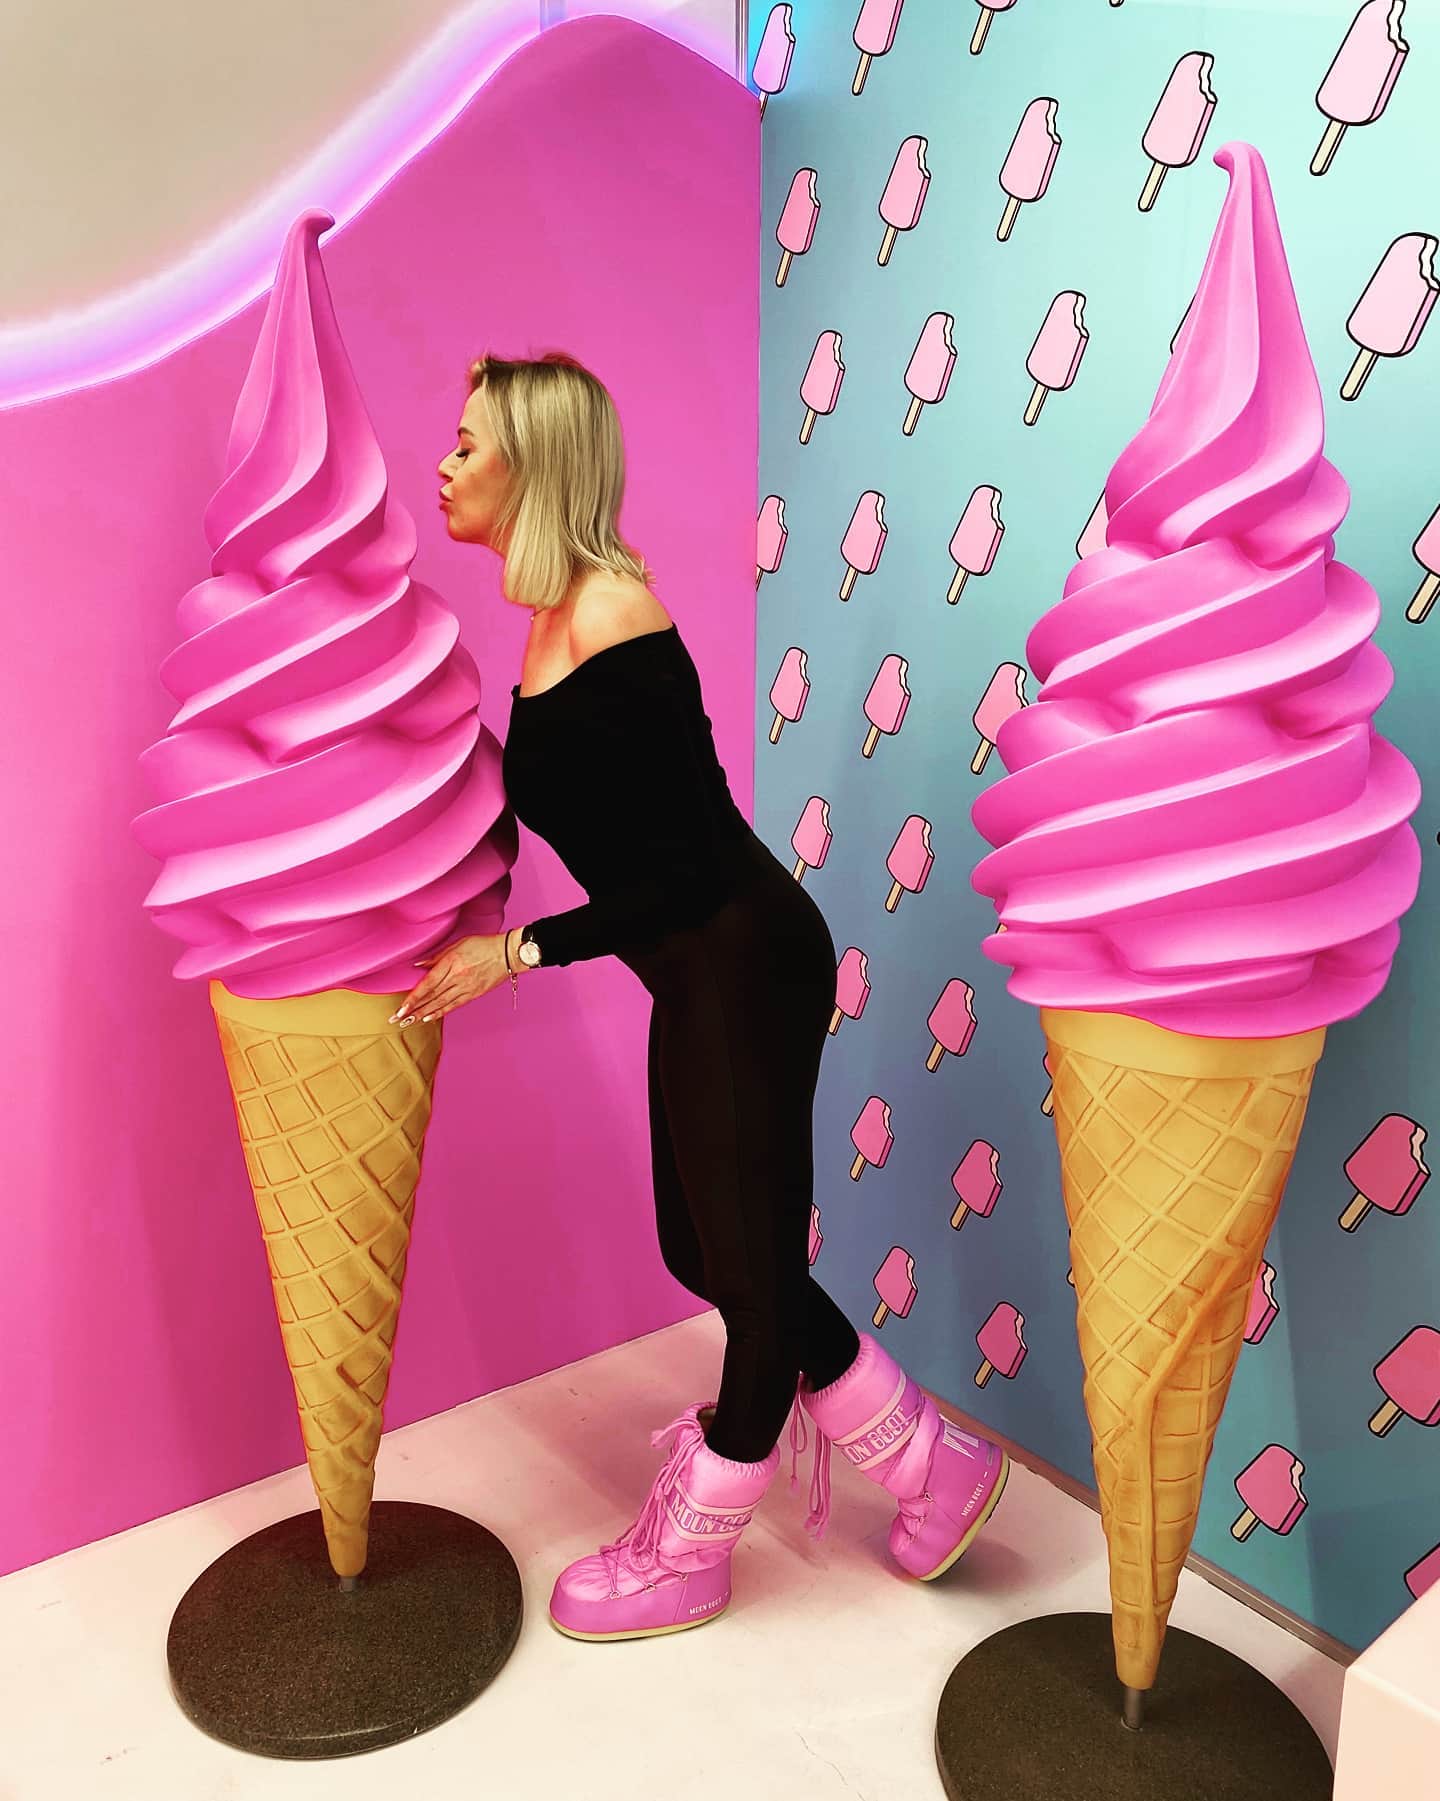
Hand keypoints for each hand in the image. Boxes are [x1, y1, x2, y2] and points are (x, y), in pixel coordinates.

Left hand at [388, 932, 519, 1026]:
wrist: (507, 954)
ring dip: (423, 1014)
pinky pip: (453, 1005)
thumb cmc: (483, 945)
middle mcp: (457, 978)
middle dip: (412, 1009)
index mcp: (451, 963)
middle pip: (431, 997)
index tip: (400, 1008)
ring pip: (440, 1004)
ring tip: (409, 1022)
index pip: (427, 984)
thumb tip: (419, 966)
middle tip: (397, 1019)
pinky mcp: (473, 994)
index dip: (413, 998)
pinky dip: (440, 1012)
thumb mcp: (458, 944)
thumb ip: (437, 957)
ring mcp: (465, 987)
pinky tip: (428, 1018)